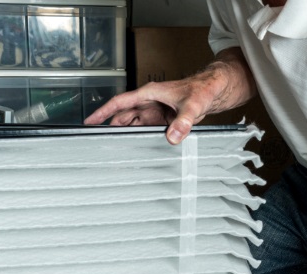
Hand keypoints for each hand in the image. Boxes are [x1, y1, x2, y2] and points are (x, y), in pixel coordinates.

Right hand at [84, 48, 256, 144]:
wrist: (216, 90)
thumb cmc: (203, 89)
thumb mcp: (193, 105)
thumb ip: (183, 121)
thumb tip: (172, 137)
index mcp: (149, 94)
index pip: (120, 103)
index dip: (103, 112)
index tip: (90, 121)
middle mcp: (149, 102)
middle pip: (123, 116)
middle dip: (110, 127)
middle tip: (99, 144)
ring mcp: (156, 111)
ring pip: (133, 124)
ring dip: (125, 134)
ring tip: (113, 150)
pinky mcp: (163, 120)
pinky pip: (146, 130)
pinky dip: (140, 138)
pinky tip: (136, 149)